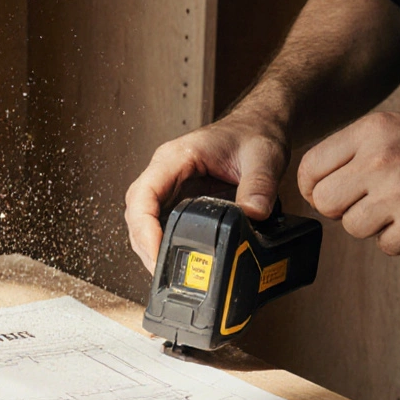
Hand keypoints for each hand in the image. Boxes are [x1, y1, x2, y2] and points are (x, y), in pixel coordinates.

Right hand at [125, 107, 289, 270]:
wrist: (258, 126)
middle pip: (137, 213)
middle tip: (161, 273)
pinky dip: (163, 243)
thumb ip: (259, 186)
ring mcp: (170, 187)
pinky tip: (175, 259)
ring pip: (144, 221)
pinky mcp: (180, 199)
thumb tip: (253, 215)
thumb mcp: (262, 157)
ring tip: (166, 273)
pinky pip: (161, 223)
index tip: (155, 251)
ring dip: (151, 247)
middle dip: (145, 245)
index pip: (143, 194)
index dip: (144, 228)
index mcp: (175, 157)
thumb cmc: (252, 133)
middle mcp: (166, 172)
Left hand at [298, 108, 399, 254]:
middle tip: (364, 202)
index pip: (310, 168)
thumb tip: (317, 181)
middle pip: (324, 202)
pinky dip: (399, 238)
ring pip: (352, 228)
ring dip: (371, 224)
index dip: (312, 186)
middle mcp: (381, 163)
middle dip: (339, 207)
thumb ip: (357, 148)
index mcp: (372, 132)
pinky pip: (385, 246)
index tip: (323, 192)